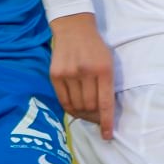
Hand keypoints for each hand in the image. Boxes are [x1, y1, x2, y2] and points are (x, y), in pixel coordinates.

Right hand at [49, 12, 114, 140]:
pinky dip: (70, 107)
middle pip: (90, 107)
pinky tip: (74, 105)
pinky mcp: (55, 74)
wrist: (74, 28)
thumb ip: (106, 85)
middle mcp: (85, 72)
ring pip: (76, 106)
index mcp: (104, 70)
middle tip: (95, 115)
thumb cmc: (95, 48)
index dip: (107, 122)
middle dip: (94, 116)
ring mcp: (69, 73)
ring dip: (82, 112)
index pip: (105, 103)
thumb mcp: (108, 62)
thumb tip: (103, 113)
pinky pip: (63, 100)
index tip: (107, 136)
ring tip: (84, 108)